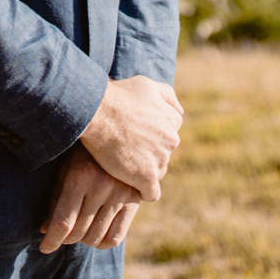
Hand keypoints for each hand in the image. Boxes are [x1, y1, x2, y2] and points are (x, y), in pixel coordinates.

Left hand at [39, 145, 140, 252]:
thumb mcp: (65, 170)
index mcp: (80, 176)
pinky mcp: (135, 200)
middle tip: (62, 235)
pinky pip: (116, 237)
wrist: (120, 132)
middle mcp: (102, 186)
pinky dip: (102, 242)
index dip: (51, 241)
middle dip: (65, 239)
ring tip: (78, 231)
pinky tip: (96, 233)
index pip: (63, 222)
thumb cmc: (84, 152)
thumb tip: (45, 231)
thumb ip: (55, 200)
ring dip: (83, 240)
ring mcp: (121, 194)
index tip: (44, 248)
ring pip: (96, 238)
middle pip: (78, 233)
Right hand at [79, 75, 181, 200]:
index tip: (136, 139)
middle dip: (148, 155)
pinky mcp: (146, 177)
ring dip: (144, 172)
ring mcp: (160, 159)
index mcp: (172, 122)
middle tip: (125, 152)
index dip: (151, 138)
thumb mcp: (147, 85)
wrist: (98, 112)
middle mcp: (171, 141)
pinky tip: (131, 188)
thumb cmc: (119, 96)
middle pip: (163, 155)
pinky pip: (152, 193)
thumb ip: (167, 96)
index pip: (168, 136)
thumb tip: (180, 111)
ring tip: (123, 167)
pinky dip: (143, 192)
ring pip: (157, 172)